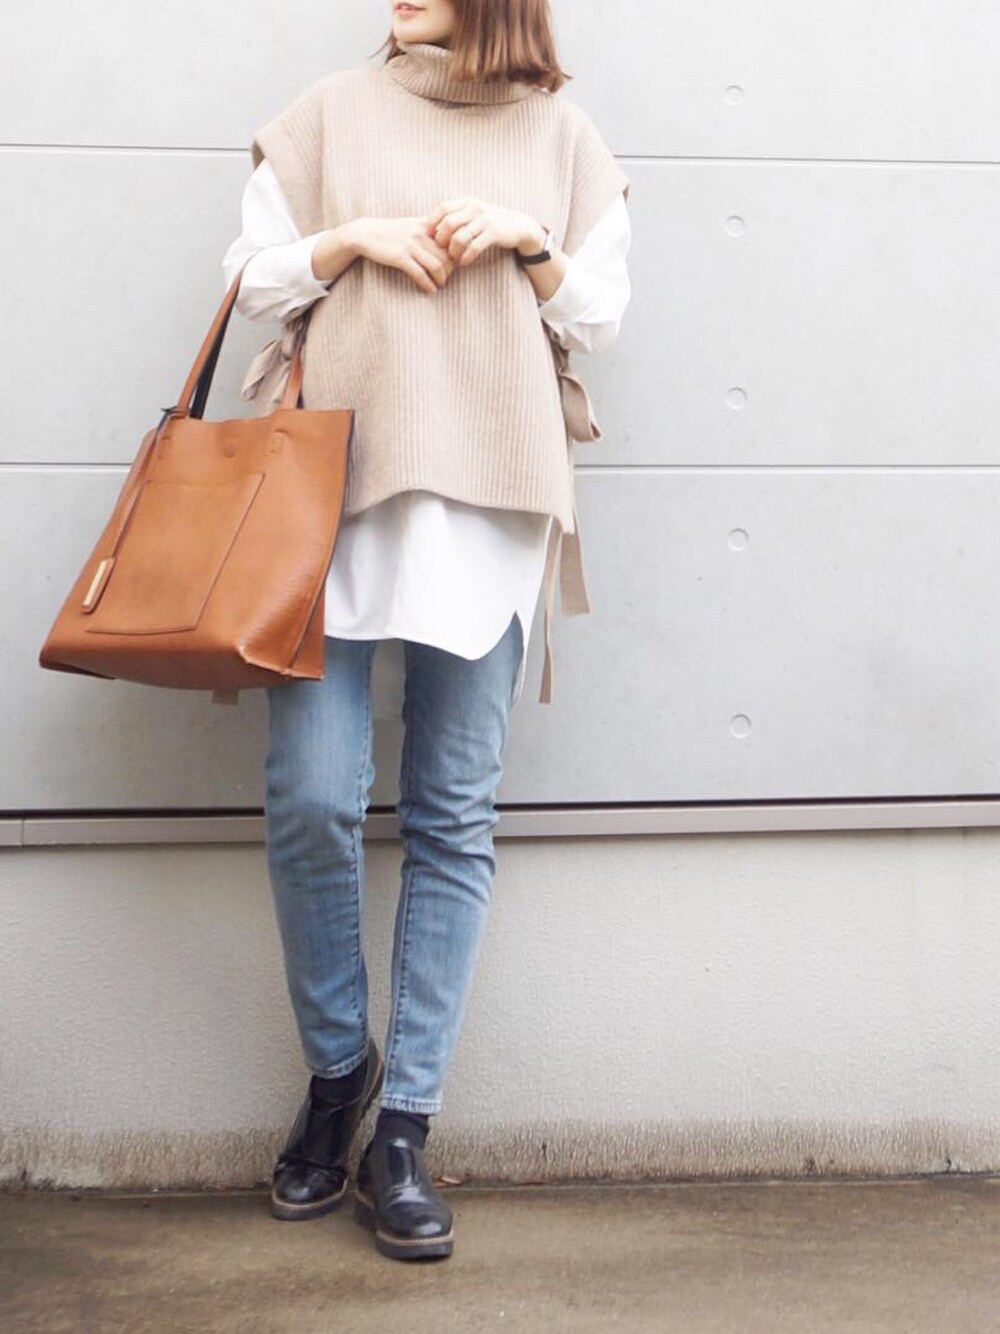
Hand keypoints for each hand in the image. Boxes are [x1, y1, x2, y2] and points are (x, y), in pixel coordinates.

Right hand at [349, 215, 456, 293]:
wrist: (366, 233)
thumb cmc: (392, 232)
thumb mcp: (413, 225)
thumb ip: (430, 231)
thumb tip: (449, 245)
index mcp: (427, 224)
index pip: (452, 241)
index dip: (456, 256)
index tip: (454, 266)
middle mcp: (421, 233)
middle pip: (447, 256)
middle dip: (450, 271)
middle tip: (446, 278)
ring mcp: (411, 245)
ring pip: (437, 266)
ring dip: (441, 279)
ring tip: (439, 285)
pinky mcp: (400, 257)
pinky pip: (420, 274)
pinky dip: (428, 284)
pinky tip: (430, 290)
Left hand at [425, 196, 545, 267]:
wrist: (519, 226)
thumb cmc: (490, 223)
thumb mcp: (474, 214)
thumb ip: (456, 217)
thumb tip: (430, 229)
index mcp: (467, 201)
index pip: (443, 208)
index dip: (433, 222)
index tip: (429, 236)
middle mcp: (475, 208)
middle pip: (448, 223)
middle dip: (441, 239)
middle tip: (441, 251)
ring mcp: (485, 220)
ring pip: (459, 237)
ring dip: (453, 251)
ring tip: (453, 258)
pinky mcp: (494, 232)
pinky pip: (474, 247)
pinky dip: (466, 257)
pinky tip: (464, 262)